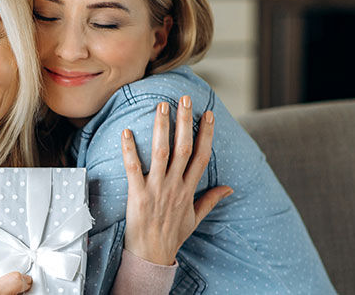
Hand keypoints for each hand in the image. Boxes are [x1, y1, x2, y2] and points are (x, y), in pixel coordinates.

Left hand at [121, 95, 232, 265]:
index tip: (208, 114)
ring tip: (161, 107)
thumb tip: (229, 188)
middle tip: (183, 99)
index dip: (206, 134)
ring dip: (162, 129)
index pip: (201, 156)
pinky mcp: (137, 195)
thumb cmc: (171, 237)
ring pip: (162, 153)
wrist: (152, 255)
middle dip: (185, 122)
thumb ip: (210, 199)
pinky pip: (133, 168)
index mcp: (189, 190)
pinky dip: (129, 150)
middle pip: (184, 148)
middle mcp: (175, 186)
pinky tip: (125, 132)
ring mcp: (156, 189)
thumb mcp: (195, 218)